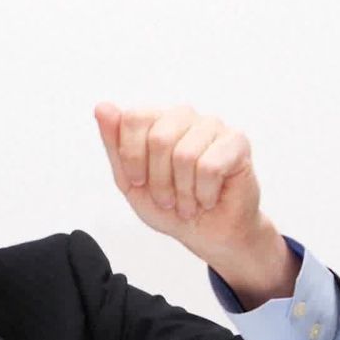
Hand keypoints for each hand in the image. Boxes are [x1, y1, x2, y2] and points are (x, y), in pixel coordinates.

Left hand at [93, 102, 297, 308]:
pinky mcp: (237, 141)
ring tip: (188, 202)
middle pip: (159, 137)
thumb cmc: (168, 205)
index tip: (139, 182)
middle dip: (159, 180)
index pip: (133, 117)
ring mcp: (212, 126)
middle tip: (167, 199)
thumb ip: (114, 145)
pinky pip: (210, 167)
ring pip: (185, 155)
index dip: (132, 158)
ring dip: (183, 191)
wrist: (206, 233)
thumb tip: (102, 106)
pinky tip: (208, 198)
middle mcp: (183, 116)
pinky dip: (204, 193)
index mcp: (155, 120)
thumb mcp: (129, 181)